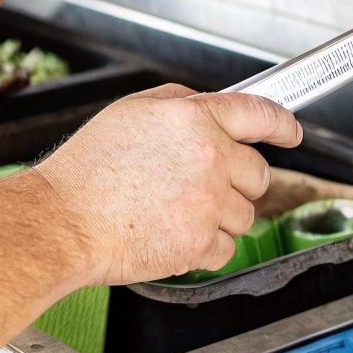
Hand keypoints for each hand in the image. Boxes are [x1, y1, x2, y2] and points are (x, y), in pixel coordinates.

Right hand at [32, 85, 303, 284]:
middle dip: (237, 181)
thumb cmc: (86, 170)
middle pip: (258, 174)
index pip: (260, 114)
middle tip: (199, 187)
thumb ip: (178, 104)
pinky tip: (171, 234)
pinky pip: (226, 248)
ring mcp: (207, 202)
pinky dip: (205, 247)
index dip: (282, 125)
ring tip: (172, 212)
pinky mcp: (200, 243)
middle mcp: (208, 157)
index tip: (290, 133)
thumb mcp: (130, 112)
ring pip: (244, 214)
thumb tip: (211, 107)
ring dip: (219, 217)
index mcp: (193, 119)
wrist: (63, 220)